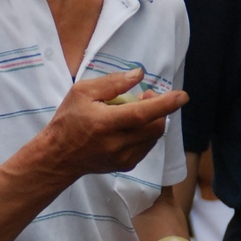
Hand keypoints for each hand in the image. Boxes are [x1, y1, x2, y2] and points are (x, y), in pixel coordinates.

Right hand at [43, 68, 186, 182]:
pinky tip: (131, 126)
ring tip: (134, 111)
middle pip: (154, 126)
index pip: (141, 114)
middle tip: (144, 96)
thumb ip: (112, 82)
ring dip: (152, 120)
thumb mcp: (82, 92)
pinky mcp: (126, 165)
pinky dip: (146, 132)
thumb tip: (139, 75)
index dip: (164, 104)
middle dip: (158, 108)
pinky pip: (147, 145)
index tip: (182, 96)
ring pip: (154, 136)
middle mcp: (116, 144)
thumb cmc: (68, 120)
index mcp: (104, 123)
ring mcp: (123, 158)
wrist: (58, 157)